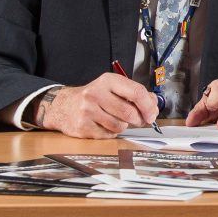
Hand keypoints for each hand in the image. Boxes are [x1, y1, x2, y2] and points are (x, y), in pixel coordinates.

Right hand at [31, 73, 157, 137]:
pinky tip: (104, 125)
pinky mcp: (83, 127)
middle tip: (138, 120)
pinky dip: (111, 133)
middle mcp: (95, 93)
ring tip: (116, 119)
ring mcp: (87, 111)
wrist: (63, 106)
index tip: (152, 114)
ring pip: (120, 126)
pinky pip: (108, 135)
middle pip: (129, 112)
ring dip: (124, 126)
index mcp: (107, 81)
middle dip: (138, 119)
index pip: (136, 92)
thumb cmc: (95, 97)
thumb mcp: (113, 88)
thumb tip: (154, 104)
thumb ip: (135, 94)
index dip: (148, 106)